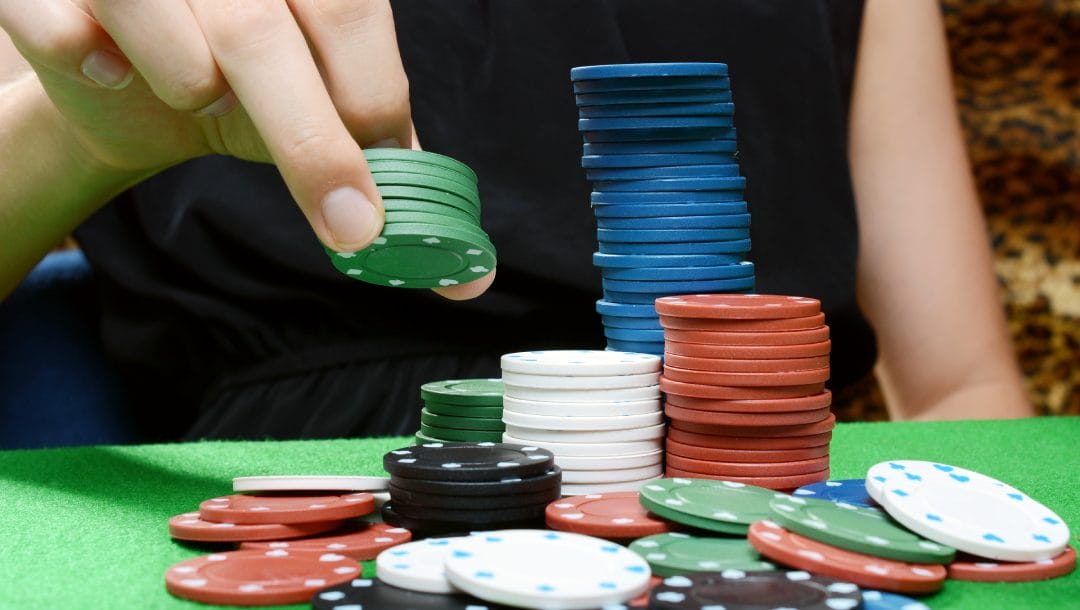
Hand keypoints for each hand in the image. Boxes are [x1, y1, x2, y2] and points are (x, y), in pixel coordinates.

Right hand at [0, 0, 493, 299]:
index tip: (370, 205)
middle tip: (344, 224)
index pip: (349, 17)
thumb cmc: (242, 84)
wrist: (128, 77)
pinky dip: (92, 64)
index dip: (367, 109)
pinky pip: (66, 33)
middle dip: (308, 145)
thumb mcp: (323, 105)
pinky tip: (109, 68)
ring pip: (174, 41)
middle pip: (265, 35)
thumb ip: (388, 165)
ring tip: (193, 89)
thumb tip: (467, 276)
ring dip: (190, 89)